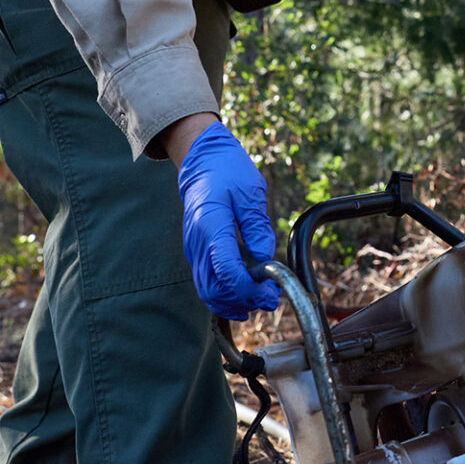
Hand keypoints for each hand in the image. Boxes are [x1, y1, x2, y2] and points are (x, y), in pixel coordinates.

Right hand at [175, 122, 281, 318]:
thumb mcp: (251, 193)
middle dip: (243, 301)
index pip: (227, 271)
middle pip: (214, 289)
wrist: (201, 160)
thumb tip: (266, 260)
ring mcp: (193, 249)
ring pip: (207, 292)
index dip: (250, 289)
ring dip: (233, 303)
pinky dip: (224, 295)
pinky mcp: (195, 252)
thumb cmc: (227, 171)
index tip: (271, 293)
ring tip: (260, 300)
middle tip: (270, 300)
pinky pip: (206, 283)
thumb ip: (257, 228)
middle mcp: (197, 243)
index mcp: (211, 226)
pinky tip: (244, 296)